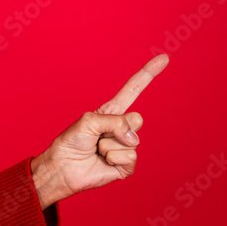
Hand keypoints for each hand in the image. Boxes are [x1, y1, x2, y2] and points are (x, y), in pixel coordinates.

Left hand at [31, 54, 169, 208]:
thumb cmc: (71, 142)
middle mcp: (121, 128)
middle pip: (137, 118)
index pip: (133, 90)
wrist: (63, 168)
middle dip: (116, 127)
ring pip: (132, 140)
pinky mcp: (126, 165)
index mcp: (111, 112)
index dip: (148, 75)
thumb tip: (133, 138)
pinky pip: (130, 157)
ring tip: (96, 150)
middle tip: (97, 137)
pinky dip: (113, 159)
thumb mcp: (89, 121)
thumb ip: (114, 122)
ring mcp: (125, 146)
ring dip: (109, 145)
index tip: (164, 58)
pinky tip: (103, 162)